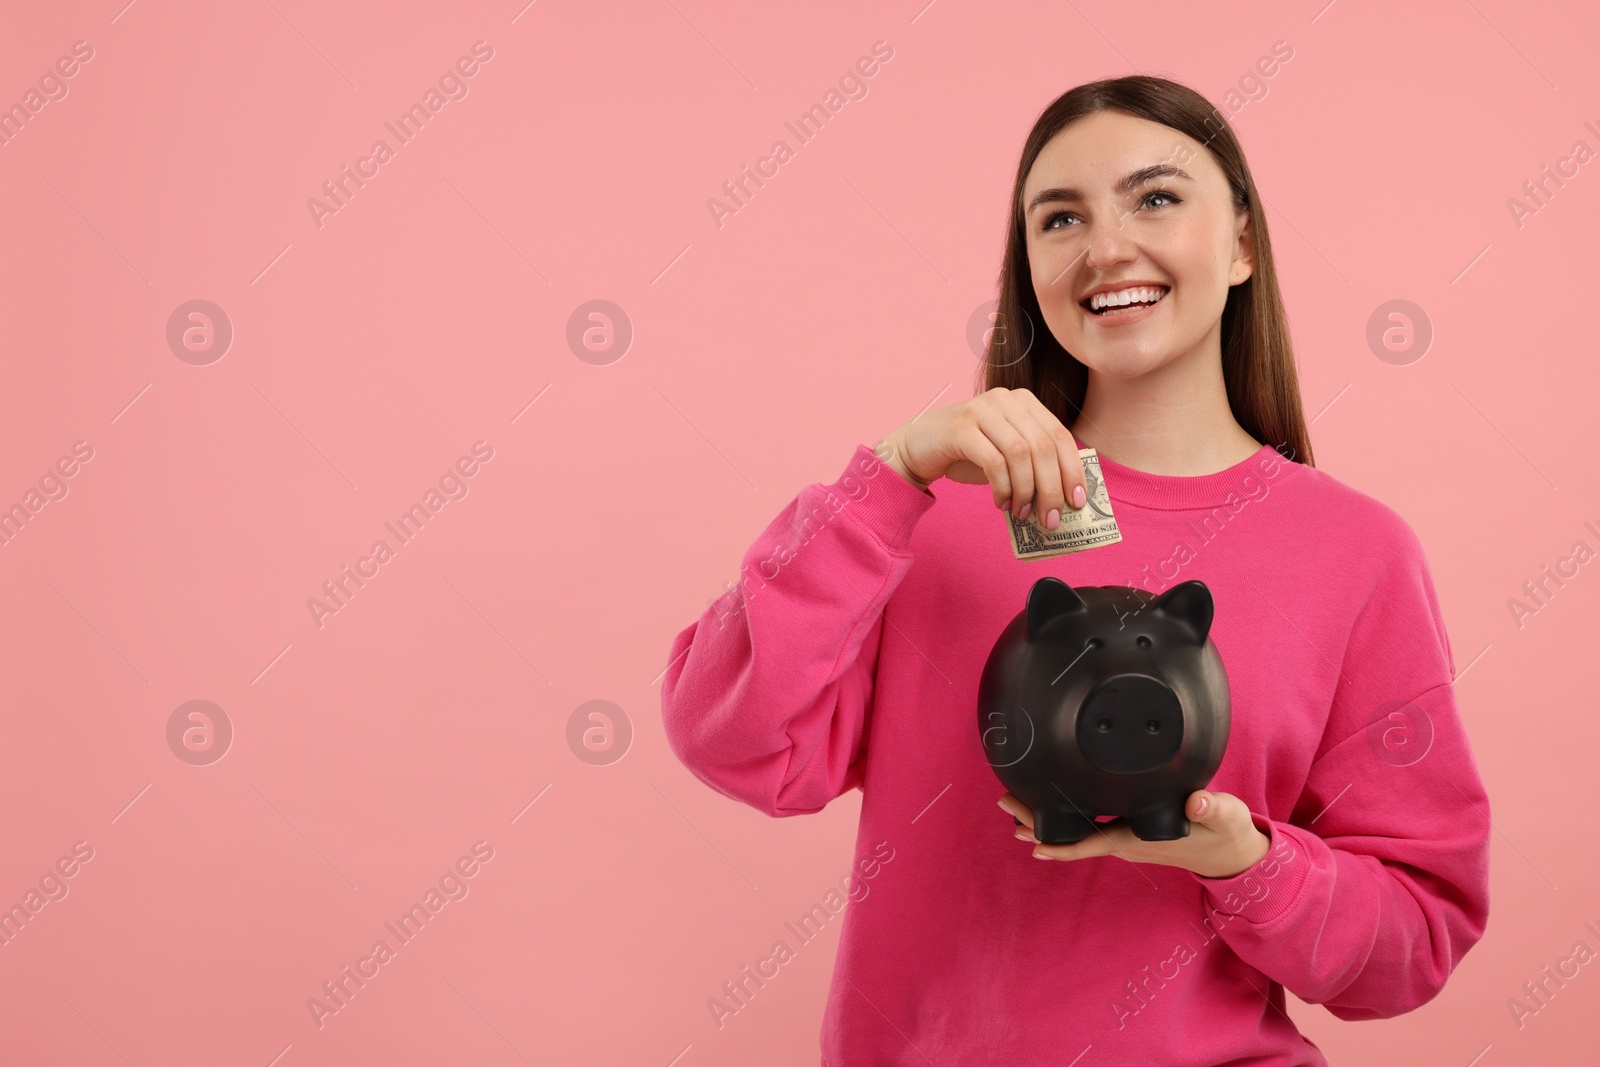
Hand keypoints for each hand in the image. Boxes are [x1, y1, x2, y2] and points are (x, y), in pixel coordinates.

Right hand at [873, 387, 1088, 528]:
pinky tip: (1001, 503)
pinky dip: (1002, 488)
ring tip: (1022, 513)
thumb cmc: (967, 453)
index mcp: (1024, 402)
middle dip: (1051, 488)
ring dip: (1026, 491)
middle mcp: (1005, 400)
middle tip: (1050, 519)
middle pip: (1043, 446)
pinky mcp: (960, 427)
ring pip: (1021, 454)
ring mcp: (982, 410)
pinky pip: (993, 462)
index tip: (1077, 502)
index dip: (1072, 470)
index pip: (1060, 435)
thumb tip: (1065, 497)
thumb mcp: (1007, 454)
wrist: (918, 447)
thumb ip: (1034, 464)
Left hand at [998, 790, 1270, 878]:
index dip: (1061, 843)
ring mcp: (1126, 839)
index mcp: (1139, 839)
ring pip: (1078, 831)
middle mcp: (1126, 842)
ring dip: (1047, 819)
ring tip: (1014, 808)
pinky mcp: (1130, 831)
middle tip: (1005, 803)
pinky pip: (1090, 827)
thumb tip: (1196, 804)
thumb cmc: (1226, 833)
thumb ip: (1211, 808)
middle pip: (1073, 835)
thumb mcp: (1224, 817)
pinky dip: (1066, 818)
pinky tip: (1052, 809)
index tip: (1031, 840)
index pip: (1092, 842)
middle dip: (1038, 822)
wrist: (1234, 852)